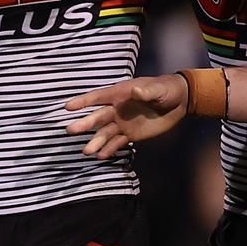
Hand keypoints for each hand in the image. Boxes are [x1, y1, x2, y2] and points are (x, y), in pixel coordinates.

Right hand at [65, 74, 189, 158]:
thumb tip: (136, 91)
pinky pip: (117, 143)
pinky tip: (101, 156)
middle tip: (70, 130)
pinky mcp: (130, 135)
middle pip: (98, 117)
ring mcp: (122, 123)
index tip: (68, 107)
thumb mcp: (158, 89)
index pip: (98, 97)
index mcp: (120, 93)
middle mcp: (117, 109)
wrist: (178, 102)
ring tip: (87, 151)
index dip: (83, 101)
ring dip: (96, 141)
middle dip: (85, 124)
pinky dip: (109, 149)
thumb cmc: (166, 89)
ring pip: (105, 133)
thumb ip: (147, 91)